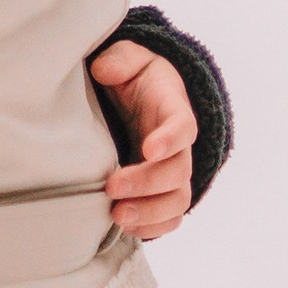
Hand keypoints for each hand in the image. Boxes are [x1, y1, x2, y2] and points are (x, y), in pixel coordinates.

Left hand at [92, 41, 197, 240]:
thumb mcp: (130, 58)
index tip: (148, 149)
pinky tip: (129, 230)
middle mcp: (179, 146)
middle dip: (147, 184)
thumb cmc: (137, 78)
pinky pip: (170, 217)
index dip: (170, 140)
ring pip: (177, 201)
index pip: (183, 127)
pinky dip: (154, 227)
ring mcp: (173, 171)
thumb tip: (105, 70)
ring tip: (117, 216)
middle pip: (178, 172)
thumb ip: (121, 59)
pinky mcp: (163, 191)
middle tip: (113, 187)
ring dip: (149, 213)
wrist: (146, 96)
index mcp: (174, 110)